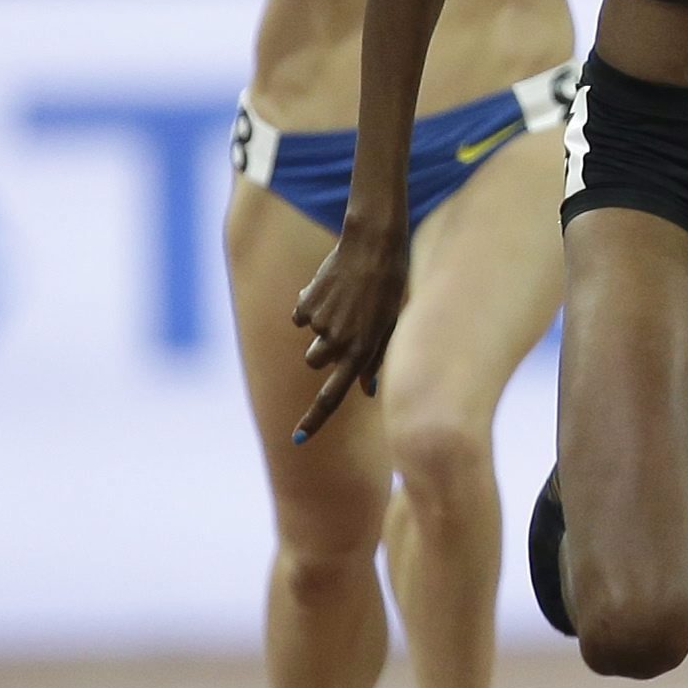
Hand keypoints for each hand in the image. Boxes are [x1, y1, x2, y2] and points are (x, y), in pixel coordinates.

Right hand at [289, 222, 406, 443]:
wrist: (375, 246)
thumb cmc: (390, 288)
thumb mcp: (391, 326)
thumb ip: (375, 360)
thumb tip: (369, 392)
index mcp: (364, 352)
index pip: (333, 396)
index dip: (315, 420)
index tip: (296, 440)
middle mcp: (340, 342)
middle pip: (316, 363)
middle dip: (324, 349)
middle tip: (347, 322)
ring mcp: (322, 323)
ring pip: (309, 339)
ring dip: (320, 326)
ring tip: (344, 301)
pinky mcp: (307, 303)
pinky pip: (301, 314)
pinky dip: (312, 303)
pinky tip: (332, 287)